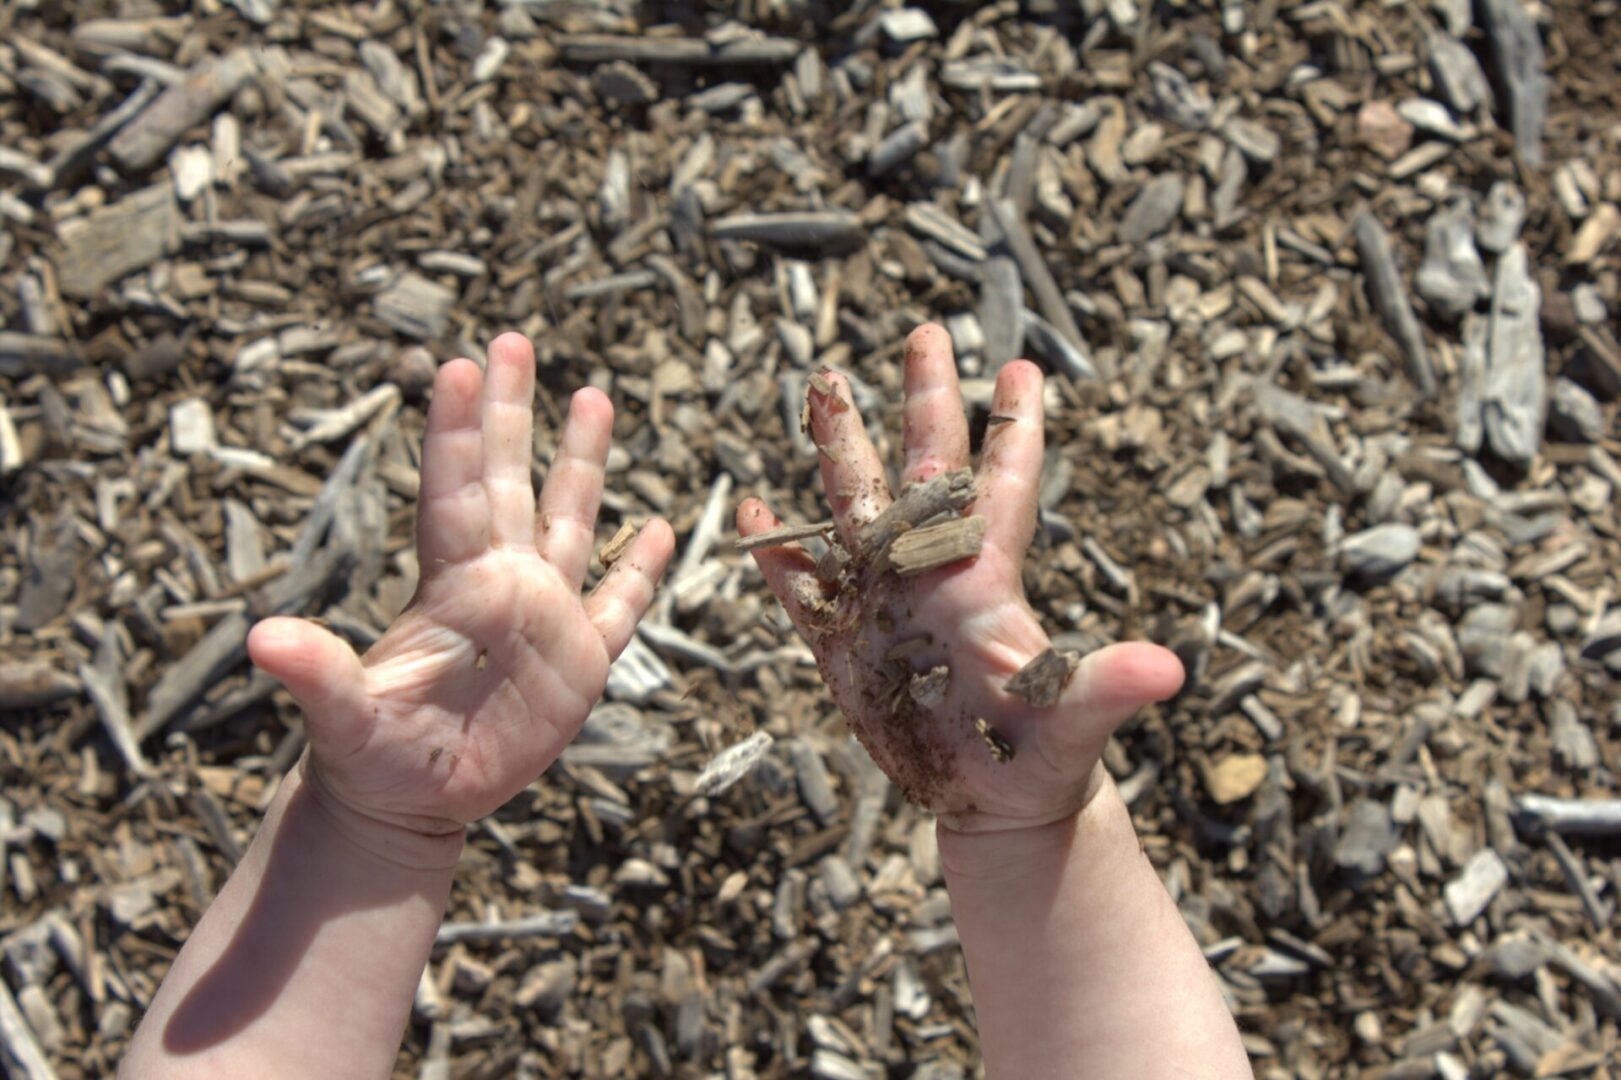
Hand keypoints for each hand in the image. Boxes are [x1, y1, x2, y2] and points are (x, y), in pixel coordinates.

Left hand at [247, 334, 673, 855]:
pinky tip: (660, 529)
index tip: (459, 365)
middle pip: (508, 482)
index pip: (455, 494)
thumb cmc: (370, 760)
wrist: (409, 803)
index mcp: (450, 588)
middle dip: (510, 412)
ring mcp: (543, 619)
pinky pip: (617, 607)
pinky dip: (640, 572)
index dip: (457, 432)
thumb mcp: (344, 721)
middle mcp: (499, 585)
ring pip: (570, 524)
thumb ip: (318, 676)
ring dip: (581, 463)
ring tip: (594, 395)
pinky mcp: (579, 665)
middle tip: (511, 339)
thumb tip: (262, 641)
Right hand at [738, 325, 1181, 836]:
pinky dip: (780, 557)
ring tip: (822, 384)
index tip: (1022, 367)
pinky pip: (803, 591)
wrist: (994, 803)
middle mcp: (933, 573)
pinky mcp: (843, 646)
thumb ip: (1108, 687)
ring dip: (838, 448)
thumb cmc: (1043, 757)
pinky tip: (756, 515)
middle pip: (924, 468)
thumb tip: (1170, 671)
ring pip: (854, 507)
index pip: (1003, 487)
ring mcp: (884, 602)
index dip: (1013, 429)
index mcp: (987, 579)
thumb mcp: (1073, 722)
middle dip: (925, 400)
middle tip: (926, 330)